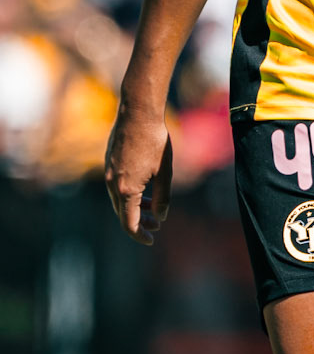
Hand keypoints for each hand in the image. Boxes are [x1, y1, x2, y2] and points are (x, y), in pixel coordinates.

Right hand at [105, 107, 172, 245]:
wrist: (138, 113)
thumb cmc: (155, 141)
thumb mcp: (165, 172)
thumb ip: (162, 198)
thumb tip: (160, 217)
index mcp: (126, 189)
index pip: (128, 224)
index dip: (140, 235)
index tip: (151, 240)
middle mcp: (112, 184)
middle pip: (122, 214)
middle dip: (139, 223)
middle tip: (157, 225)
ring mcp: (108, 173)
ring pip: (119, 201)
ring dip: (134, 209)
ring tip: (153, 209)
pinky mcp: (109, 164)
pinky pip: (116, 188)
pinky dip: (129, 195)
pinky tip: (144, 192)